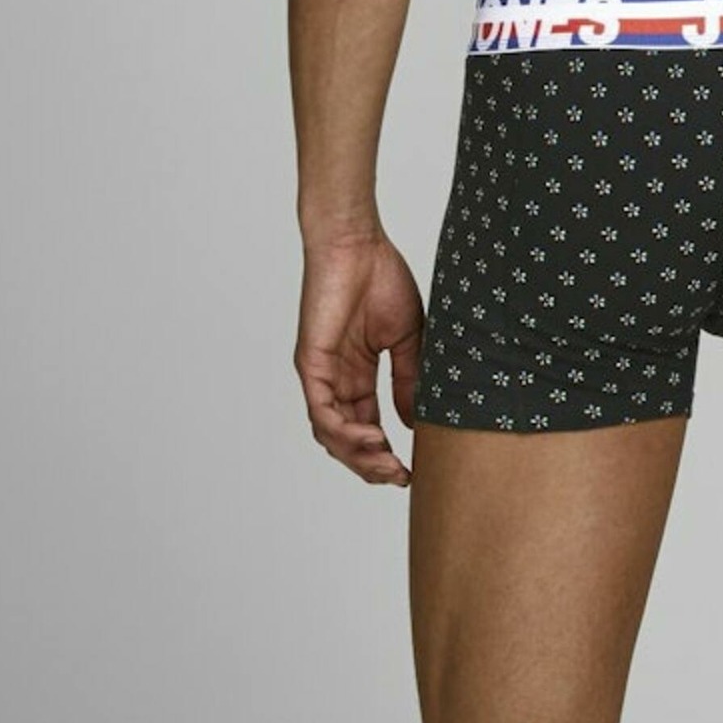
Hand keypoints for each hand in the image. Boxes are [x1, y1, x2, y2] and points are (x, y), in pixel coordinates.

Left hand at [294, 228, 422, 486]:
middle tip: (399, 477)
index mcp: (358, 374)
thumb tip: (413, 424)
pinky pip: (321, 411)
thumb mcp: (407, 338)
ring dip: (358, 455)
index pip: (367, 426)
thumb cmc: (381, 278)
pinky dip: (343, 432)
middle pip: (347, 440)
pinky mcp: (310, 364)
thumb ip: (408, 380)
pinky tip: (371, 439)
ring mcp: (321, 374)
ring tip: (387, 463)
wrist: (358, 244)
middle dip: (372, 465)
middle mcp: (336, 380)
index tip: (411, 471)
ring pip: (331, 434)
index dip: (386, 453)